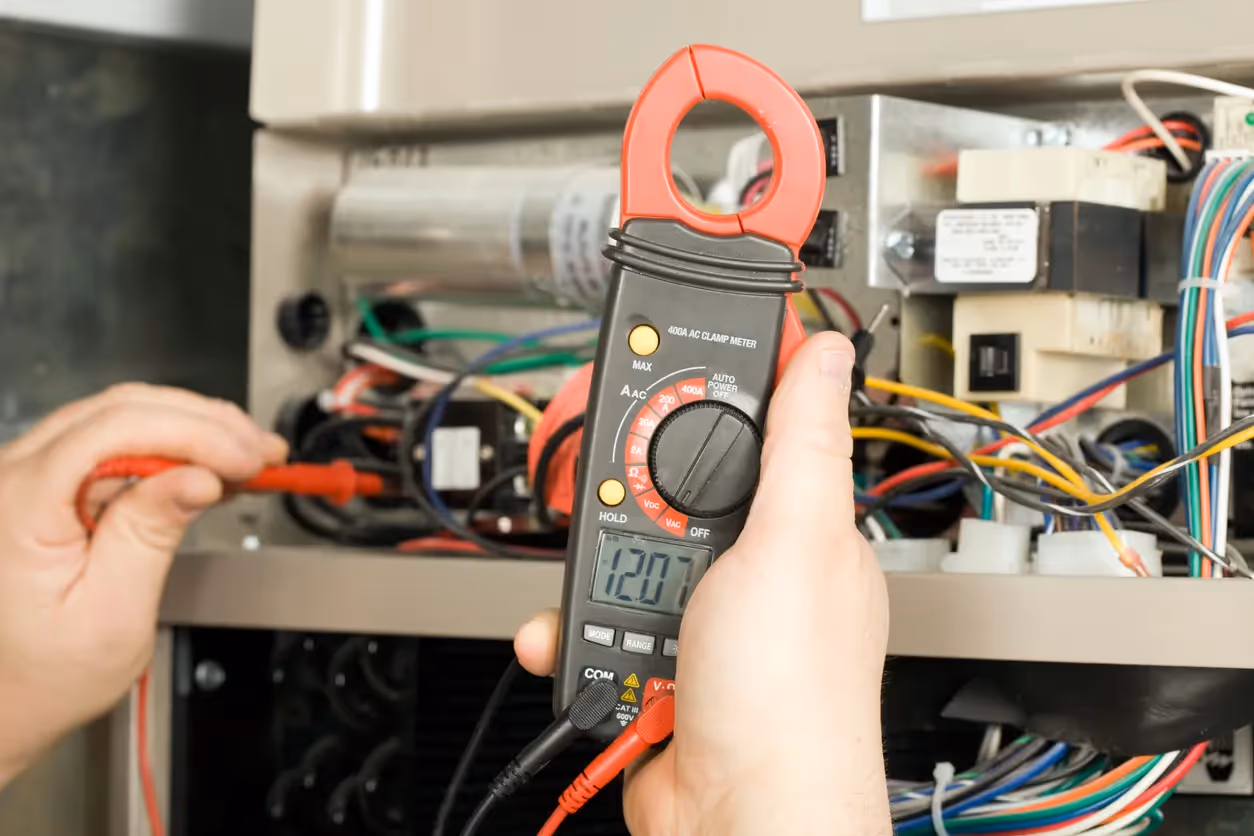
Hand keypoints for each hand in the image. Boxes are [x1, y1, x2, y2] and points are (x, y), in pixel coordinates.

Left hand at [0, 384, 286, 784]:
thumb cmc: (37, 679)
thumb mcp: (110, 617)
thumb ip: (150, 537)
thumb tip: (196, 477)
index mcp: (16, 505)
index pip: (115, 429)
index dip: (194, 433)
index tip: (246, 458)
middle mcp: (10, 477)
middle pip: (121, 409)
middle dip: (205, 424)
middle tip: (263, 451)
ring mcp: (23, 476)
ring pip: (120, 417)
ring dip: (193, 430)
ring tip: (247, 456)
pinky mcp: (44, 484)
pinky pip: (111, 442)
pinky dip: (169, 447)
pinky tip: (207, 463)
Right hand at [516, 332, 891, 835]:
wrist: (738, 819)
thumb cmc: (791, 694)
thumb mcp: (793, 542)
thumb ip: (802, 442)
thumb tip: (827, 351)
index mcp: (802, 533)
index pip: (754, 438)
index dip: (704, 406)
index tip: (656, 382)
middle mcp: (756, 575)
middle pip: (672, 499)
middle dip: (632, 509)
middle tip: (619, 511)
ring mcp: (706, 624)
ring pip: (627, 563)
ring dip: (596, 580)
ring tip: (603, 594)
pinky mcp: (660, 668)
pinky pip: (601, 629)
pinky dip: (577, 637)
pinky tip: (579, 644)